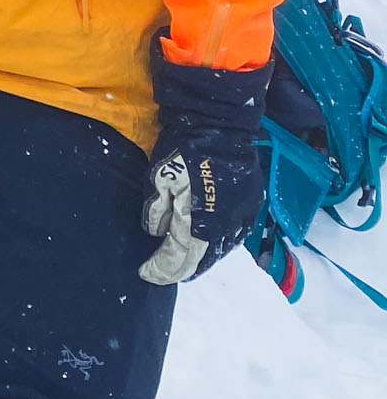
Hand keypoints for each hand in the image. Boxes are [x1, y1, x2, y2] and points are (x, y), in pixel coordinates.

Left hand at [138, 47, 269, 284]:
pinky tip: (209, 242)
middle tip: (166, 272)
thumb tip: (156, 232)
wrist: (219, 125)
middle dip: (182, 269)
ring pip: (221, 250)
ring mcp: (241, 218)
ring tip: (187, 263)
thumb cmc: (182, 149)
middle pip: (202, 261)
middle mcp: (224, 228)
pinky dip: (219, 243)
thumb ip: (156, 209)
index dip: (161, 269)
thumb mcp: (158, 177)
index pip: (177, 259)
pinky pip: (234, 235)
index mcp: (199, 224)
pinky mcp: (251, 206)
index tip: (147, 273)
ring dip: (202, 258)